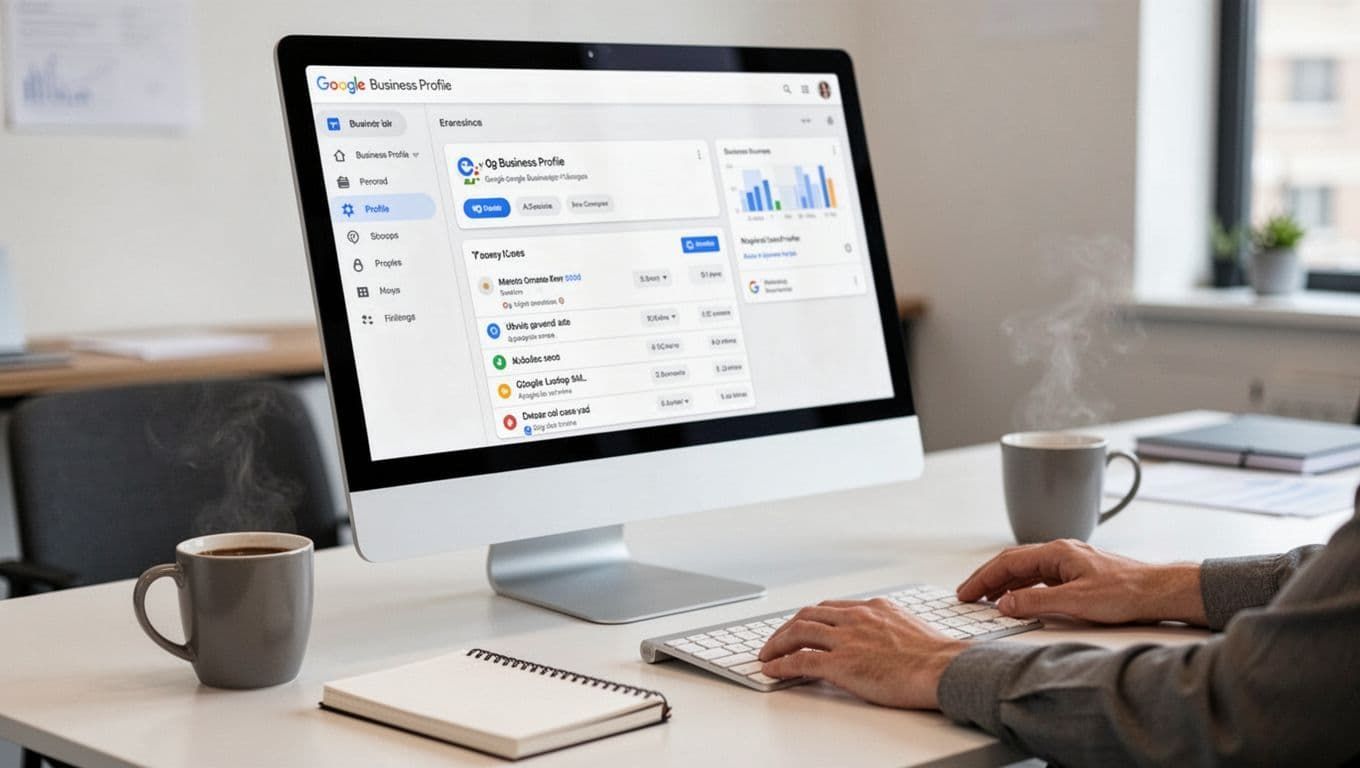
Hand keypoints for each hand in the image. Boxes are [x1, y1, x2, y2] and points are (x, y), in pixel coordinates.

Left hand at [757, 598, 965, 708]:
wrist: (943, 668)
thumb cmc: (937, 656)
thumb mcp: (911, 628)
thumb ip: (890, 627)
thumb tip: (887, 639)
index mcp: (874, 608)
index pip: (831, 607)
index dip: (811, 617)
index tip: (801, 626)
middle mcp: (856, 617)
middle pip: (808, 614)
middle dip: (787, 627)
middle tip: (776, 640)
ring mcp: (847, 639)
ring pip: (798, 632)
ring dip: (777, 643)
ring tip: (766, 655)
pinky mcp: (841, 664)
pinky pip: (800, 661)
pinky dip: (781, 664)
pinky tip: (772, 670)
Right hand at [956, 539, 1205, 625]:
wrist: (1160, 592)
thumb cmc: (1126, 592)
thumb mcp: (1075, 601)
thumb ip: (1036, 602)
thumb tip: (1004, 604)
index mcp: (1056, 552)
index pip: (1007, 562)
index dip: (983, 578)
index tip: (966, 593)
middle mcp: (1061, 552)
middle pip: (1013, 562)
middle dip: (987, 579)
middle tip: (968, 596)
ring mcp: (1070, 562)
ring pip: (1026, 570)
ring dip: (1004, 583)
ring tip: (987, 599)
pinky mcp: (1078, 574)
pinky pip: (1040, 577)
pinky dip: (1022, 587)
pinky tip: (1020, 599)